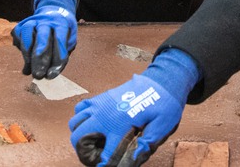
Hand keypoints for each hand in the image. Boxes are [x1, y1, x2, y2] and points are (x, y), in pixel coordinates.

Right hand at [12, 0, 77, 78]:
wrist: (53, 11)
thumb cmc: (62, 31)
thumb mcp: (70, 38)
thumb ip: (63, 53)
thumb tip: (51, 71)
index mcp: (61, 23)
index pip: (60, 39)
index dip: (57, 57)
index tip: (52, 74)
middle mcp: (46, 20)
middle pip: (42, 37)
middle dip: (39, 58)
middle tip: (38, 75)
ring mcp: (32, 21)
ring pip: (27, 34)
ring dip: (27, 54)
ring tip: (28, 70)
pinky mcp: (21, 24)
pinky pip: (18, 34)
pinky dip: (19, 47)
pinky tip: (26, 59)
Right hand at [69, 48, 198, 165]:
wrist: (162, 80)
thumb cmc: (164, 102)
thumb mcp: (162, 125)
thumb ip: (148, 143)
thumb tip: (134, 157)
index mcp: (120, 124)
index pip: (105, 153)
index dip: (105, 164)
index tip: (108, 165)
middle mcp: (105, 114)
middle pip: (79, 137)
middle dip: (84, 152)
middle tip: (96, 156)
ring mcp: (101, 104)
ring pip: (75, 123)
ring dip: (79, 135)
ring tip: (92, 142)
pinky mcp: (101, 98)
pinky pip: (80, 108)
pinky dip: (80, 118)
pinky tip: (91, 124)